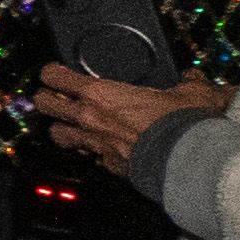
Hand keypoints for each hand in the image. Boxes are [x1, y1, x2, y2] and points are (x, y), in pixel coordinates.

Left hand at [34, 64, 223, 175]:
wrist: (191, 162)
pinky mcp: (109, 167)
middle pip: (44, 105)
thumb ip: (190, 82)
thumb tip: (194, 77)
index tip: (56, 71)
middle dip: (47, 99)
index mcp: (100, 93)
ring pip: (58, 135)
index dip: (51, 72)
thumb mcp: (193, 93)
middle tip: (57, 96)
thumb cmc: (185, 123)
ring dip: (63, 128)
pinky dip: (94, 152)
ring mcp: (95, 145)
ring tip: (72, 124)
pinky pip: (90, 156)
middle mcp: (89, 118)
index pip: (55, 76)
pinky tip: (105, 148)